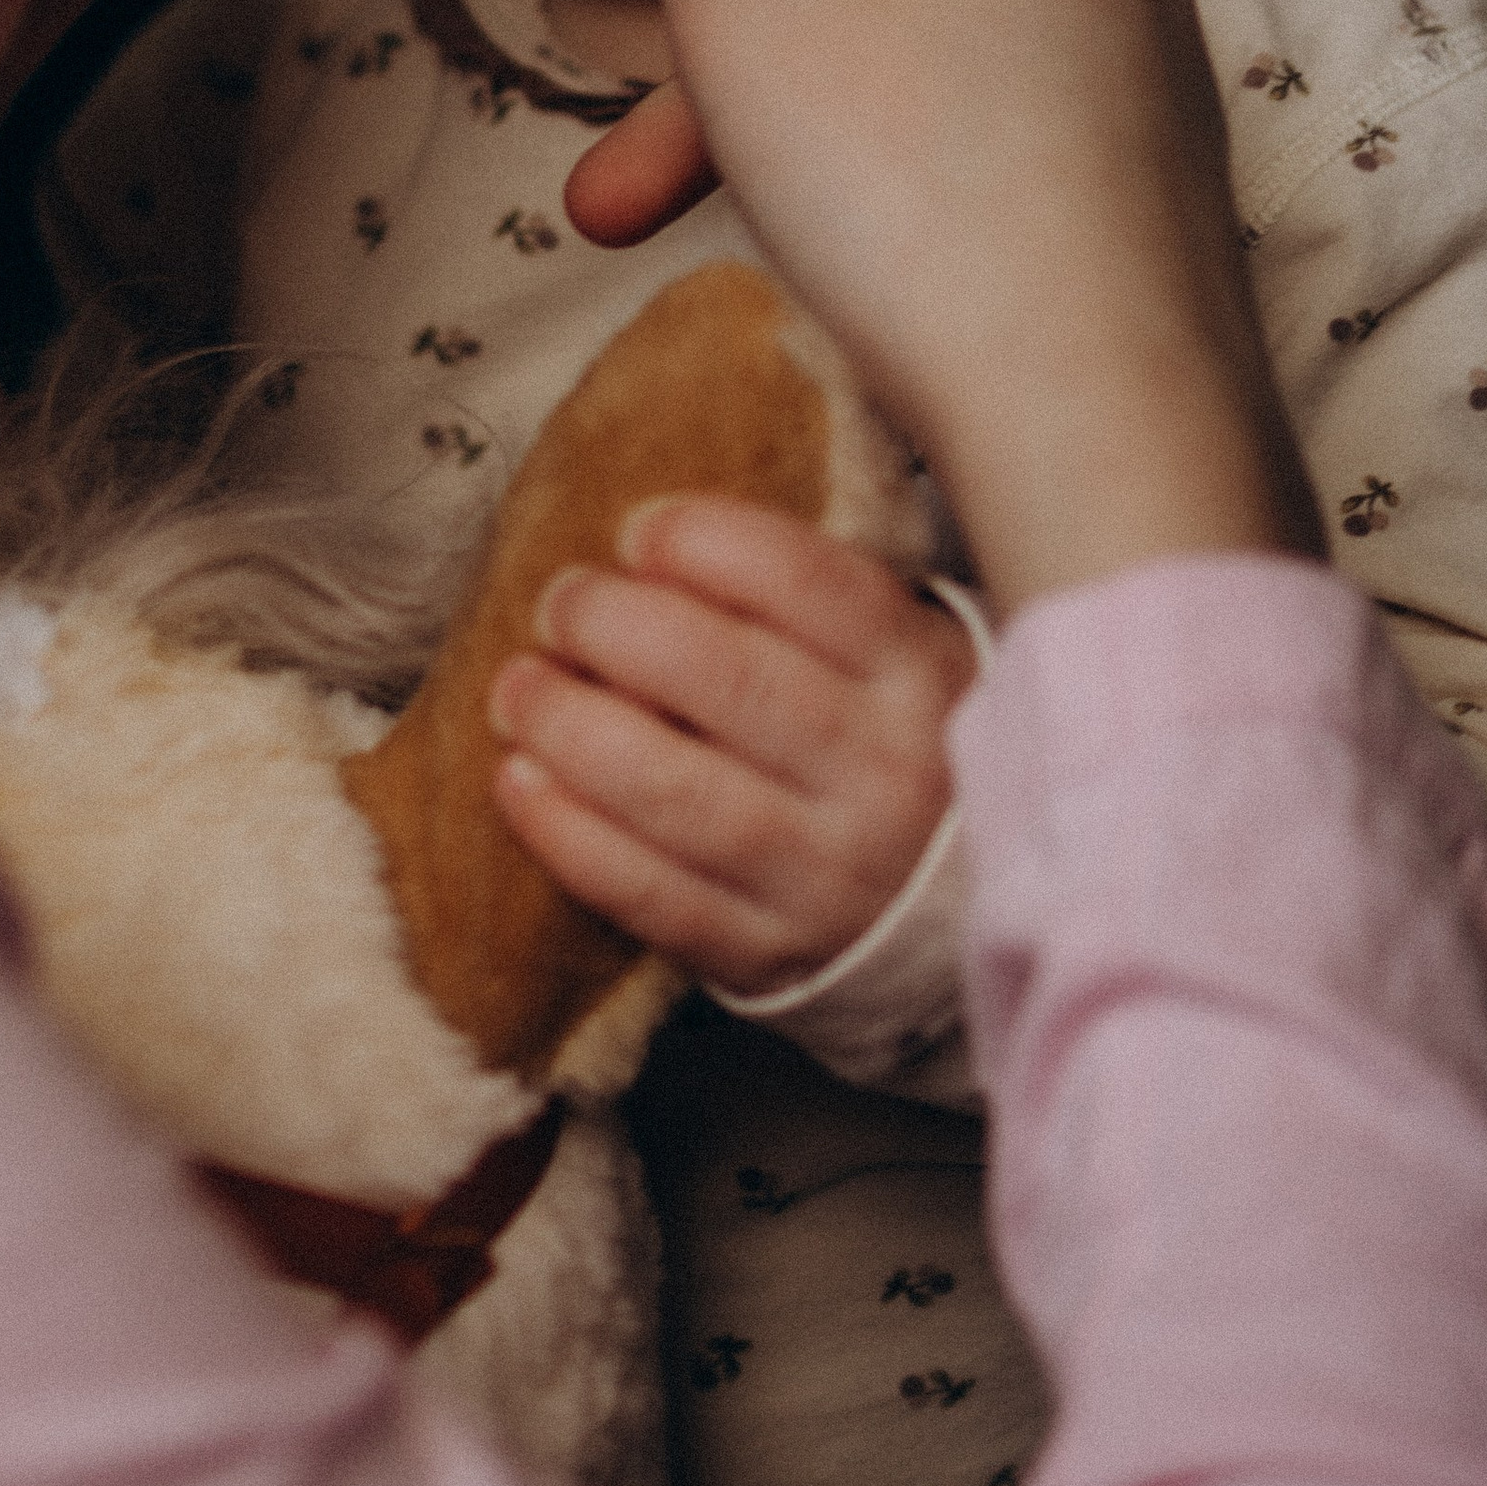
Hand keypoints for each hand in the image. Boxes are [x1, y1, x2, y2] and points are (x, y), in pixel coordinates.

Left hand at [485, 497, 971, 994]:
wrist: (968, 903)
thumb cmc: (888, 737)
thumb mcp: (895, 648)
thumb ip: (804, 595)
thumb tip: (648, 534)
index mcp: (916, 671)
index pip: (811, 586)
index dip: (706, 543)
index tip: (637, 532)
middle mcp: (885, 772)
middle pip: (732, 683)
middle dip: (618, 629)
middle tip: (560, 604)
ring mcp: (831, 874)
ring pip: (683, 796)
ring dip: (576, 731)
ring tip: (518, 689)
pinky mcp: (772, 953)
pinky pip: (655, 897)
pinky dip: (573, 837)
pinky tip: (520, 781)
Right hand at [571, 0, 1317, 616]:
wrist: (1102, 419)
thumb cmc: (924, 201)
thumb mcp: (741, 15)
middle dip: (735, 38)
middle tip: (611, 178)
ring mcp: (1141, 73)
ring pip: (925, 57)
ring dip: (785, 130)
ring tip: (656, 237)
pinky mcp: (1150, 188)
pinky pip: (988, 141)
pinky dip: (888, 180)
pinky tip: (834, 269)